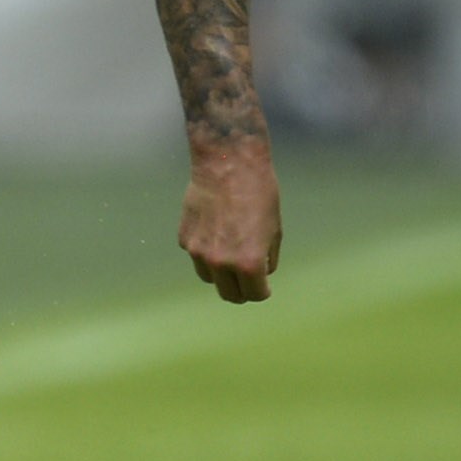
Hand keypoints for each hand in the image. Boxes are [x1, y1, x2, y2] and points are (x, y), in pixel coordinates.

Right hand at [180, 138, 280, 302]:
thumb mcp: (275, 228)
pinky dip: (207, 252)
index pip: (255, 294)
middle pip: (229, 294)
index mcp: (248, 263)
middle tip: (248, 281)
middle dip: (242, 291)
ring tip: (231, 254)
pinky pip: (197, 256)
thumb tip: (262, 272)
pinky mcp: (184, 240)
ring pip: (210, 278)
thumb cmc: (259, 193)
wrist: (228, 165)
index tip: (263, 288)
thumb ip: (267, 256)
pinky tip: (215, 231)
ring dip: (222, 274)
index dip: (262, 292)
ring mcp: (198, 253)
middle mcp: (221, 263)